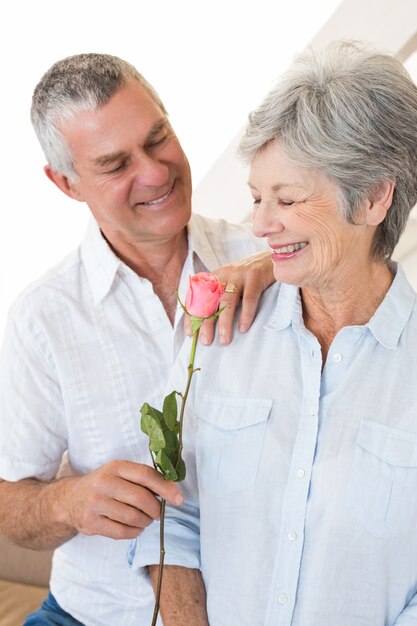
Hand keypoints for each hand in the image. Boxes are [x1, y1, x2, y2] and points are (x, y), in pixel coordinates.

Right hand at [57, 460, 183, 539]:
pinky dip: (134, 532)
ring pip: (133, 518)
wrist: (70, 499)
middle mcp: (104, 483)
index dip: (165, 487)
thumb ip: (142, 479)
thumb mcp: (119, 473)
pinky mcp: (91, 523)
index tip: (178, 499)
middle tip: (158, 512)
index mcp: (115, 467)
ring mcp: (96, 504)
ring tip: (145, 519)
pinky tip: (134, 527)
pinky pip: (123, 532)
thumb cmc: (104, 485)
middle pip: (141, 499)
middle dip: (155, 509)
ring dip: (145, 521)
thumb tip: (172, 492)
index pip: (145, 475)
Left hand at [185, 250, 273, 344]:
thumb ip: (219, 298)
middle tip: (206, 341)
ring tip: (225, 340)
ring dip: (224, 322)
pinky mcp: (255, 277)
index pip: (197, 298)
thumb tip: (206, 326)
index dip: (192, 316)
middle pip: (210, 301)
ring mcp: (239, 275)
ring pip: (227, 301)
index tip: (190, 334)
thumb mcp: (229, 283)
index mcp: (214, 278)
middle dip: (206, 323)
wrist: (272, 258)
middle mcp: (223, 275)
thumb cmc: (249, 277)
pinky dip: (245, 314)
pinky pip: (249, 298)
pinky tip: (243, 328)